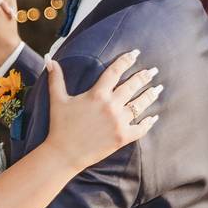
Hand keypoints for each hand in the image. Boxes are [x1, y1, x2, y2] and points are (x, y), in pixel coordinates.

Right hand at [44, 50, 161, 171]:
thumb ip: (56, 78)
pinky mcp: (122, 137)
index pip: (115, 71)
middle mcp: (111, 106)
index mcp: (97, 94)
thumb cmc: (60, 125)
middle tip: (153, 70)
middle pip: (132, 86)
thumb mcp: (57, 100)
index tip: (135, 53)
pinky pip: (141, 128)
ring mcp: (118, 122)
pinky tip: (154, 117)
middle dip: (144, 76)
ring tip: (158, 88)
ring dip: (150, 95)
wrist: (64, 154)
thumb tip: (50, 60)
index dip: (126, 60)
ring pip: (140, 105)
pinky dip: (149, 122)